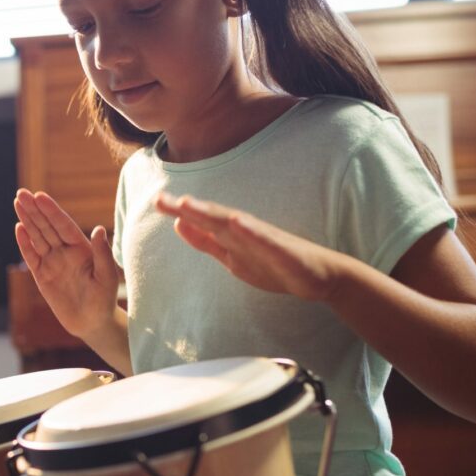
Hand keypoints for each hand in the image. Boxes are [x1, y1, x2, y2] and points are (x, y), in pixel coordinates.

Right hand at [14, 189, 119, 337]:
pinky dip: (24, 243)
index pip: (63, 225)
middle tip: (22, 193)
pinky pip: (31, 257)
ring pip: (37, 237)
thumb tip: (99, 229)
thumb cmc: (104, 299)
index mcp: (82, 248)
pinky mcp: (42, 276)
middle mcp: (65, 252)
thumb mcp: (107, 277)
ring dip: (27, 220)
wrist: (92, 323)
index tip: (40, 196)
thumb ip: (103, 254)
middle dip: (35, 210)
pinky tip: (19, 228)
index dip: (52, 211)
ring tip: (18, 203)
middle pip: (47, 227)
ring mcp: (52, 263)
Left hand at [155, 192, 349, 301]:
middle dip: (188, 208)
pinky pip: (265, 241)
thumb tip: (178, 223)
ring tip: (188, 204)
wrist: (319, 276)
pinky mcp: (283, 251)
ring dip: (211, 213)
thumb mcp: (232, 256)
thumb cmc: (275, 264)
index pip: (202, 221)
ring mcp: (265, 240)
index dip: (180, 211)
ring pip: (235, 224)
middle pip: (213, 217)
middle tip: (163, 199)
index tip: (156, 201)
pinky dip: (251, 231)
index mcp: (232, 235)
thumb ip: (206, 241)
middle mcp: (246, 232)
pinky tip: (238, 222)